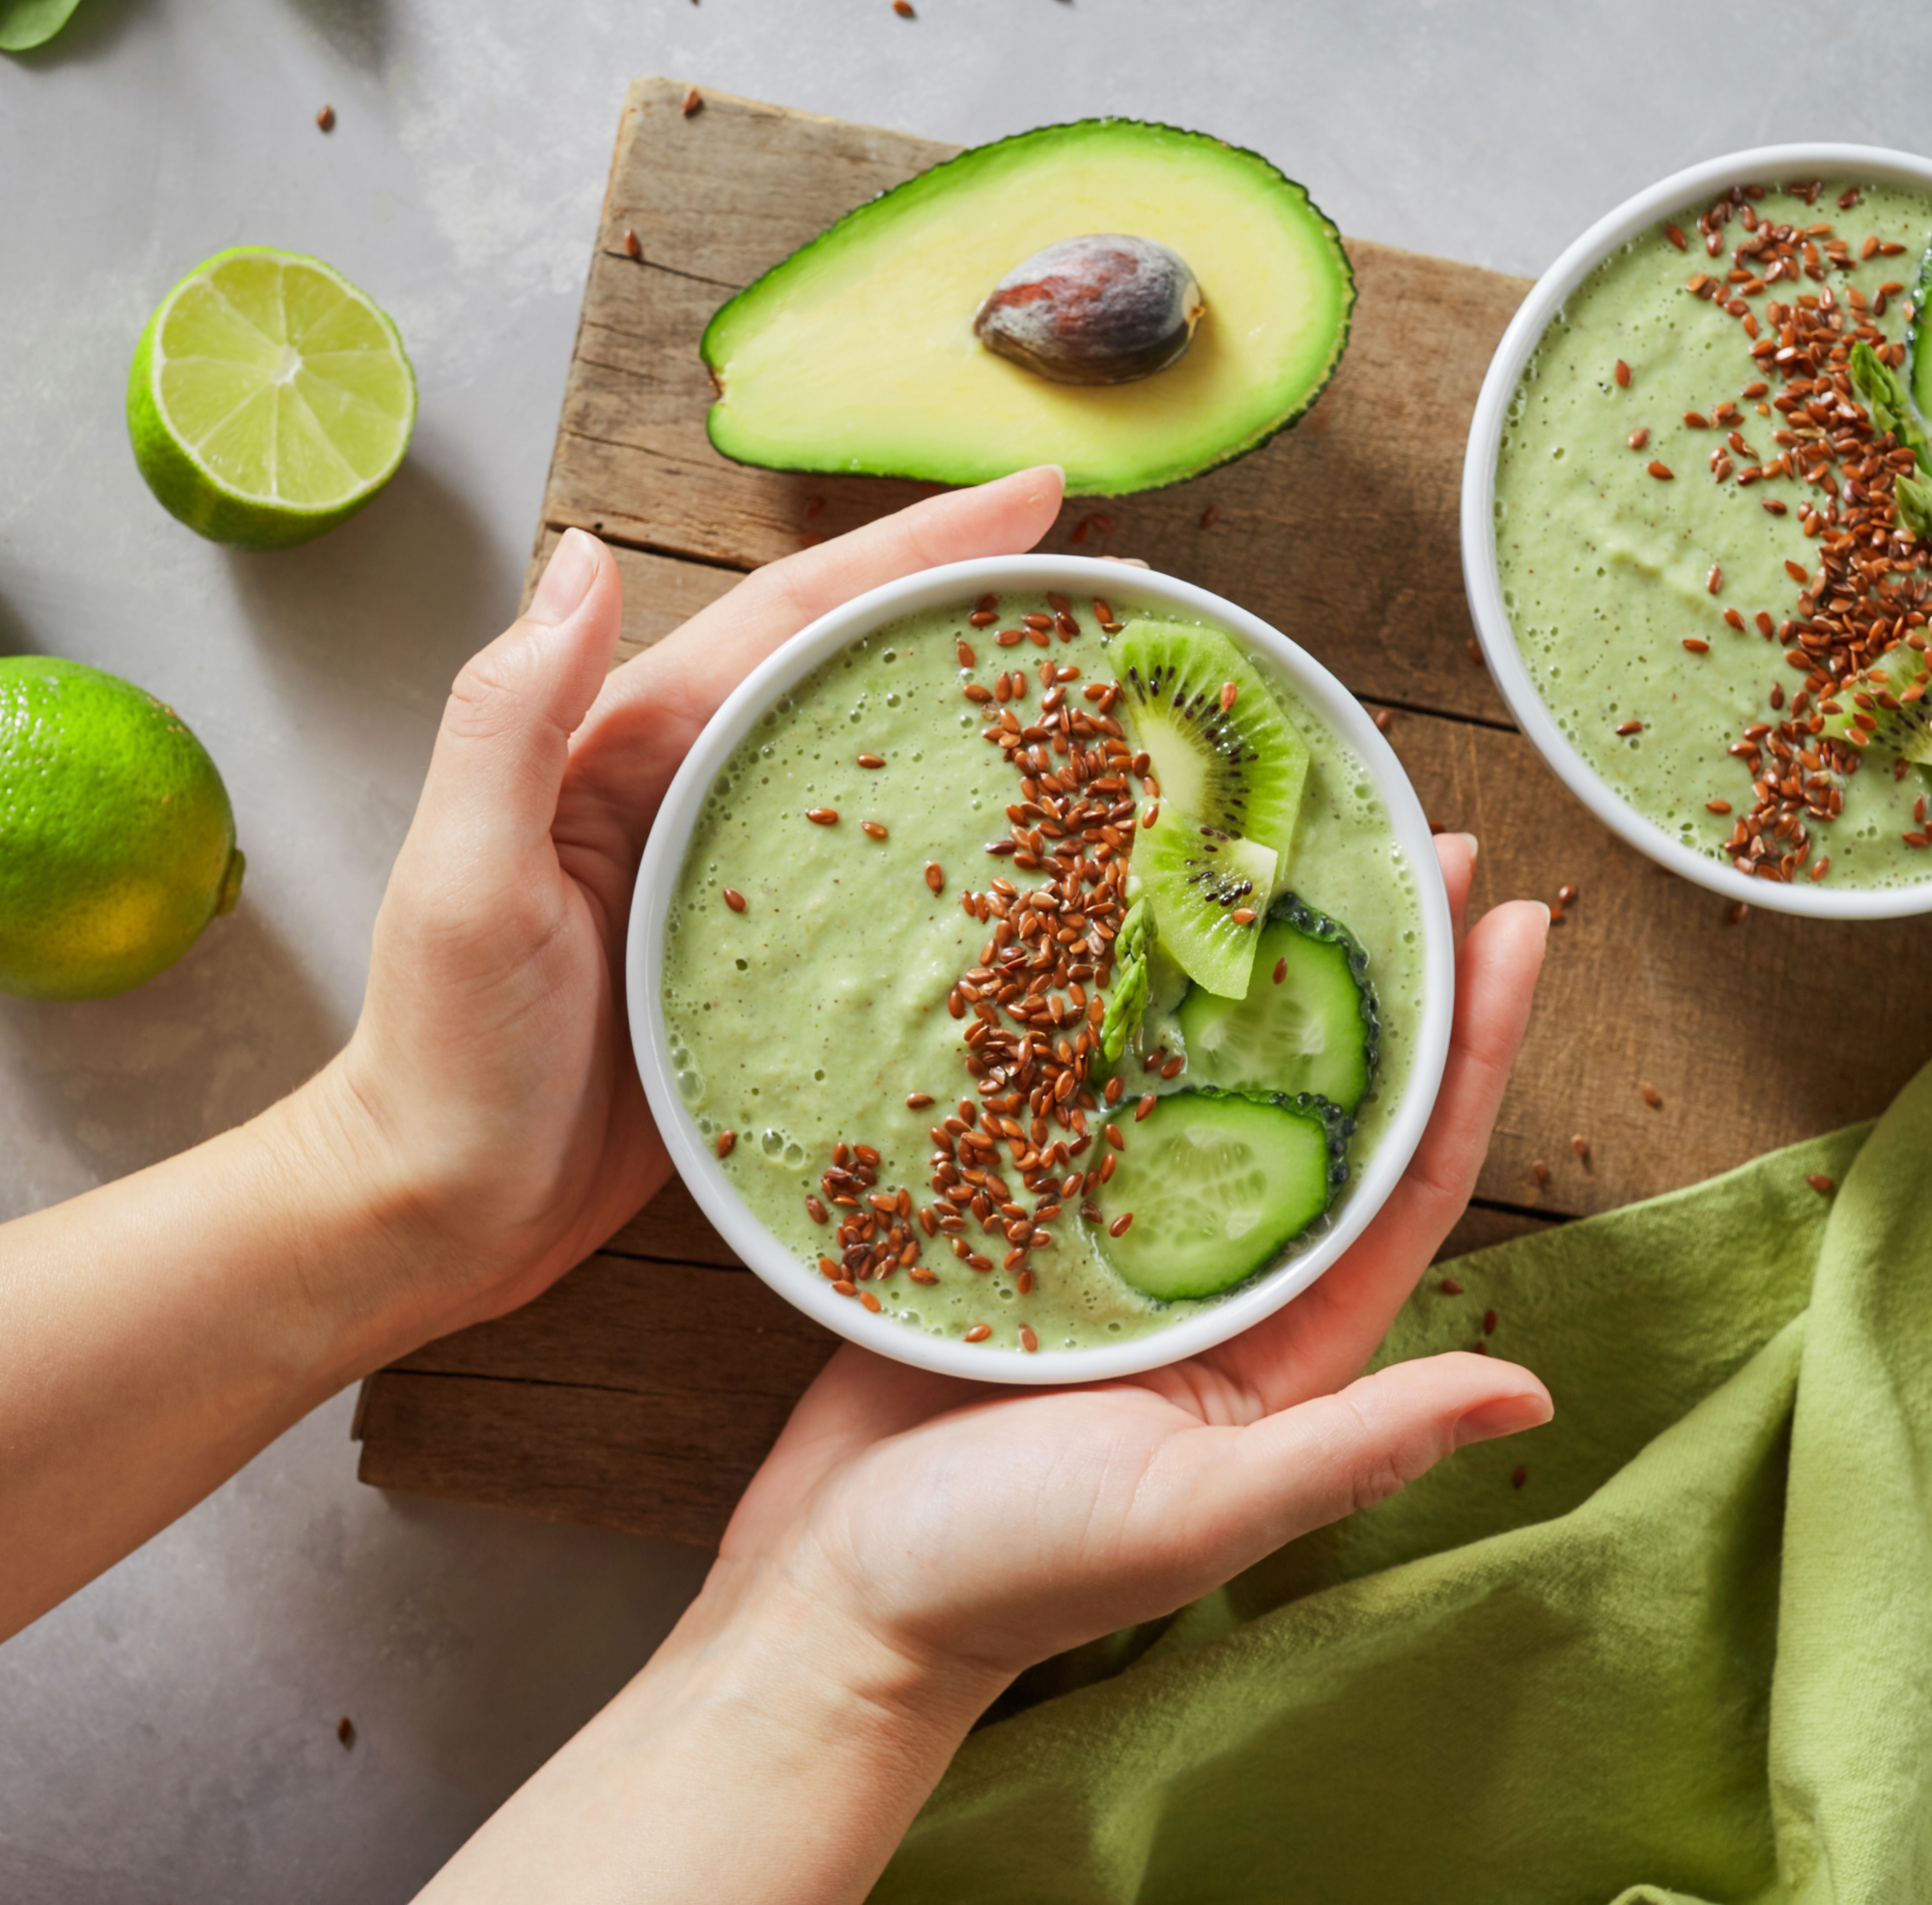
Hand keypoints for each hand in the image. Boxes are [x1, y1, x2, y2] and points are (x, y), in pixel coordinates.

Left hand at [309, 468, 1065, 1353]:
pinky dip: (956, 857)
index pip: (794, 614)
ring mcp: (740, 878)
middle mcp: (698, 791)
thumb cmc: (445, 1053)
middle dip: (972, 609)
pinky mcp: (770, 965)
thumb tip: (588, 550)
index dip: (914, 547)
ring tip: (1098, 701)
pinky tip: (1034, 868)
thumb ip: (511, 716)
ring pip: (881, 772)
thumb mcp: (465, 878)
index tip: (1036, 497)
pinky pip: (880, 889)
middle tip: (1104, 586)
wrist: (448, 1206)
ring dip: (980, 725)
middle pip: (855, 671)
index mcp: (637, 746)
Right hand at [709, 842, 1550, 1685]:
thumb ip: (1355, 1448)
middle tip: (1415, 843)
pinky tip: (1118, 926)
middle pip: (1327, 1099)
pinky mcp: (1020, 1213)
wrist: (836, 1586)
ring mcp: (1118, 1238)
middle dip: (1383, 977)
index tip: (1510, 923)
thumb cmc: (1015, 1571)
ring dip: (1253, 971)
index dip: (1474, 1047)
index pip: (1415, 1171)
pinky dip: (1111, 1013)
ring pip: (1207, 1077)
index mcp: (1290, 1340)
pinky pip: (1083, 1095)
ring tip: (1285, 853)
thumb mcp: (1201, 1511)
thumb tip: (1529, 1398)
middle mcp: (1220, 1272)